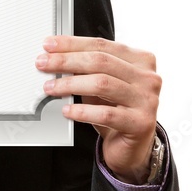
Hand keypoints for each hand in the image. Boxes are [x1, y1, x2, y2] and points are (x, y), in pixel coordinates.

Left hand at [36, 36, 160, 183]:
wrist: (132, 146)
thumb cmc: (115, 109)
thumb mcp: (102, 83)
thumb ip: (86, 68)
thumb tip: (54, 57)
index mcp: (141, 60)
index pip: (102, 45)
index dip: (72, 43)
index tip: (49, 45)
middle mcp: (148, 77)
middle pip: (100, 61)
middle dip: (66, 61)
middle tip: (43, 64)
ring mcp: (147, 100)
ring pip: (102, 83)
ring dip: (70, 84)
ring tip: (50, 87)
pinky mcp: (141, 123)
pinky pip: (106, 114)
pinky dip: (82, 111)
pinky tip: (67, 110)